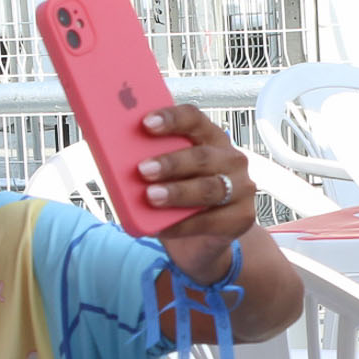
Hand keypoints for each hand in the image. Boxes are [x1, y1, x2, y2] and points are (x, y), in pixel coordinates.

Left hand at [135, 104, 257, 242]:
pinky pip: (208, 220)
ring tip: (151, 197)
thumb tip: (117, 159)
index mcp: (211, 138)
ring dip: (177, 192)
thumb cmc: (181, 198)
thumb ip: (153, 162)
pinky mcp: (242, 217)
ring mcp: (241, 188)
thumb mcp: (169, 175)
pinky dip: (180, 225)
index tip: (146, 123)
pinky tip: (160, 226)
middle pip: (202, 156)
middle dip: (171, 163)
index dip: (171, 119)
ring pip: (208, 188)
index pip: (194, 119)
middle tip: (143, 170)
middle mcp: (231, 159)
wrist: (203, 238)